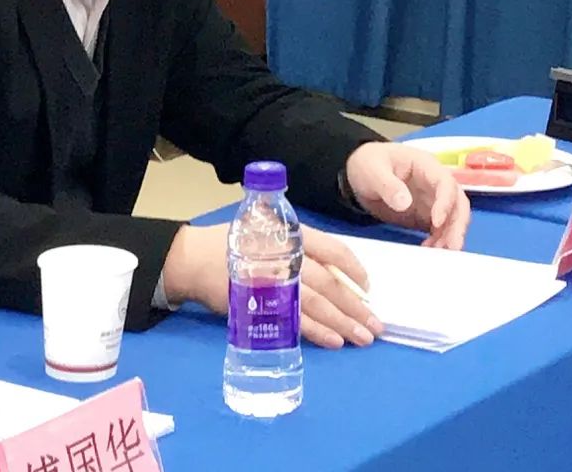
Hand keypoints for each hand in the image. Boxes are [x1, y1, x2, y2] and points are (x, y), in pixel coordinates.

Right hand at [161, 223, 384, 348]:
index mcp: (292, 234)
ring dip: (344, 323)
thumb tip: (334, 270)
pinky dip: (318, 332)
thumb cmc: (236, 243)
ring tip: (363, 337)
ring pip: (317, 304)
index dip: (354, 269)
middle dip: (355, 305)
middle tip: (376, 324)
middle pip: (330, 282)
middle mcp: (287, 256)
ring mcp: (275, 281)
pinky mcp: (261, 304)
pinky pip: (295, 321)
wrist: (196, 258)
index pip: (333, 249)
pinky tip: (335, 341)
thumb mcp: (270, 230)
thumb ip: (299, 245)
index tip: (368, 287)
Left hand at [345, 141, 470, 247]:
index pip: (445, 182)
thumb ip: (388, 185)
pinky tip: (428, 251)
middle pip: (458, 202)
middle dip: (457, 224)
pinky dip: (438, 241)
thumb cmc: (368, 162)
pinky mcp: (425, 216)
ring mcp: (432, 200)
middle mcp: (434, 183)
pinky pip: (439, 230)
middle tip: (452, 246)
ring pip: (452, 218)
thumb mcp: (373, 170)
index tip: (437, 221)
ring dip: (449, 236)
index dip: (445, 202)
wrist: (358, 170)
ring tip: (437, 253)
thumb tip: (405, 202)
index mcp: (425, 165)